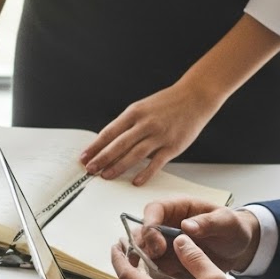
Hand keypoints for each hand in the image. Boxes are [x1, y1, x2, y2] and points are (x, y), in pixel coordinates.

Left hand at [81, 82, 220, 182]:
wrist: (195, 97)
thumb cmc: (167, 103)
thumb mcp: (142, 108)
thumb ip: (127, 125)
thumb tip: (109, 144)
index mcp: (134, 112)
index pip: (109, 132)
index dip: (95, 147)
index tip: (84, 157)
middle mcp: (145, 124)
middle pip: (119, 144)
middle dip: (102, 159)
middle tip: (90, 169)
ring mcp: (159, 135)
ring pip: (135, 154)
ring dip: (118, 167)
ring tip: (106, 176)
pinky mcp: (173, 146)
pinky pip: (156, 162)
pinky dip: (145, 173)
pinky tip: (135, 181)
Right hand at [134, 199, 260, 278]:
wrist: (237, 250)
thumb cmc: (232, 229)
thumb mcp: (227, 222)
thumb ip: (208, 223)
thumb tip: (186, 225)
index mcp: (177, 208)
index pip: (153, 210)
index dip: (150, 227)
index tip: (159, 245)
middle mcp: (165, 225)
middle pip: (141, 234)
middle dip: (145, 249)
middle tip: (157, 261)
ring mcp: (164, 244)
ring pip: (145, 255)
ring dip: (153, 266)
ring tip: (171, 273)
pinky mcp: (167, 262)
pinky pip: (156, 271)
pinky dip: (163, 278)